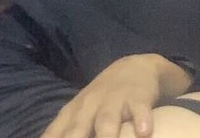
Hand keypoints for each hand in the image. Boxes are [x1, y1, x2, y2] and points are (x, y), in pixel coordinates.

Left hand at [40, 53, 170, 137]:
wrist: (133, 67)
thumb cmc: (101, 100)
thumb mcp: (78, 115)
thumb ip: (61, 133)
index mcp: (72, 114)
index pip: (55, 134)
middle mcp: (89, 107)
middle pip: (77, 130)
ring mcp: (113, 101)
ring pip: (106, 121)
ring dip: (105, 135)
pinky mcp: (137, 97)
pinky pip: (139, 110)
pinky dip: (141, 120)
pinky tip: (144, 132)